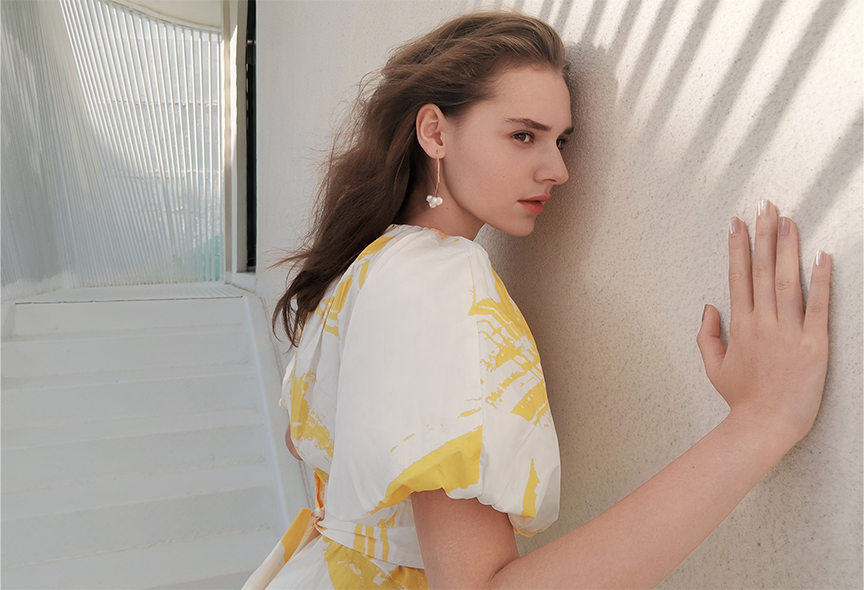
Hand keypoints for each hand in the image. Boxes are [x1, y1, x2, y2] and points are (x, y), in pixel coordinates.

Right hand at [697, 200, 830, 445]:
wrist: (767, 425)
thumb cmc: (742, 399)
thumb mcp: (714, 367)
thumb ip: (707, 336)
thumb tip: (709, 307)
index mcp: (740, 326)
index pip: (738, 277)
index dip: (737, 247)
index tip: (737, 223)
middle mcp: (763, 323)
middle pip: (761, 270)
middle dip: (763, 236)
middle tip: (765, 207)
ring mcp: (789, 332)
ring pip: (787, 281)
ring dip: (787, 248)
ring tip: (789, 220)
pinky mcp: (815, 344)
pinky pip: (818, 306)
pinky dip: (820, 280)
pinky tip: (822, 256)